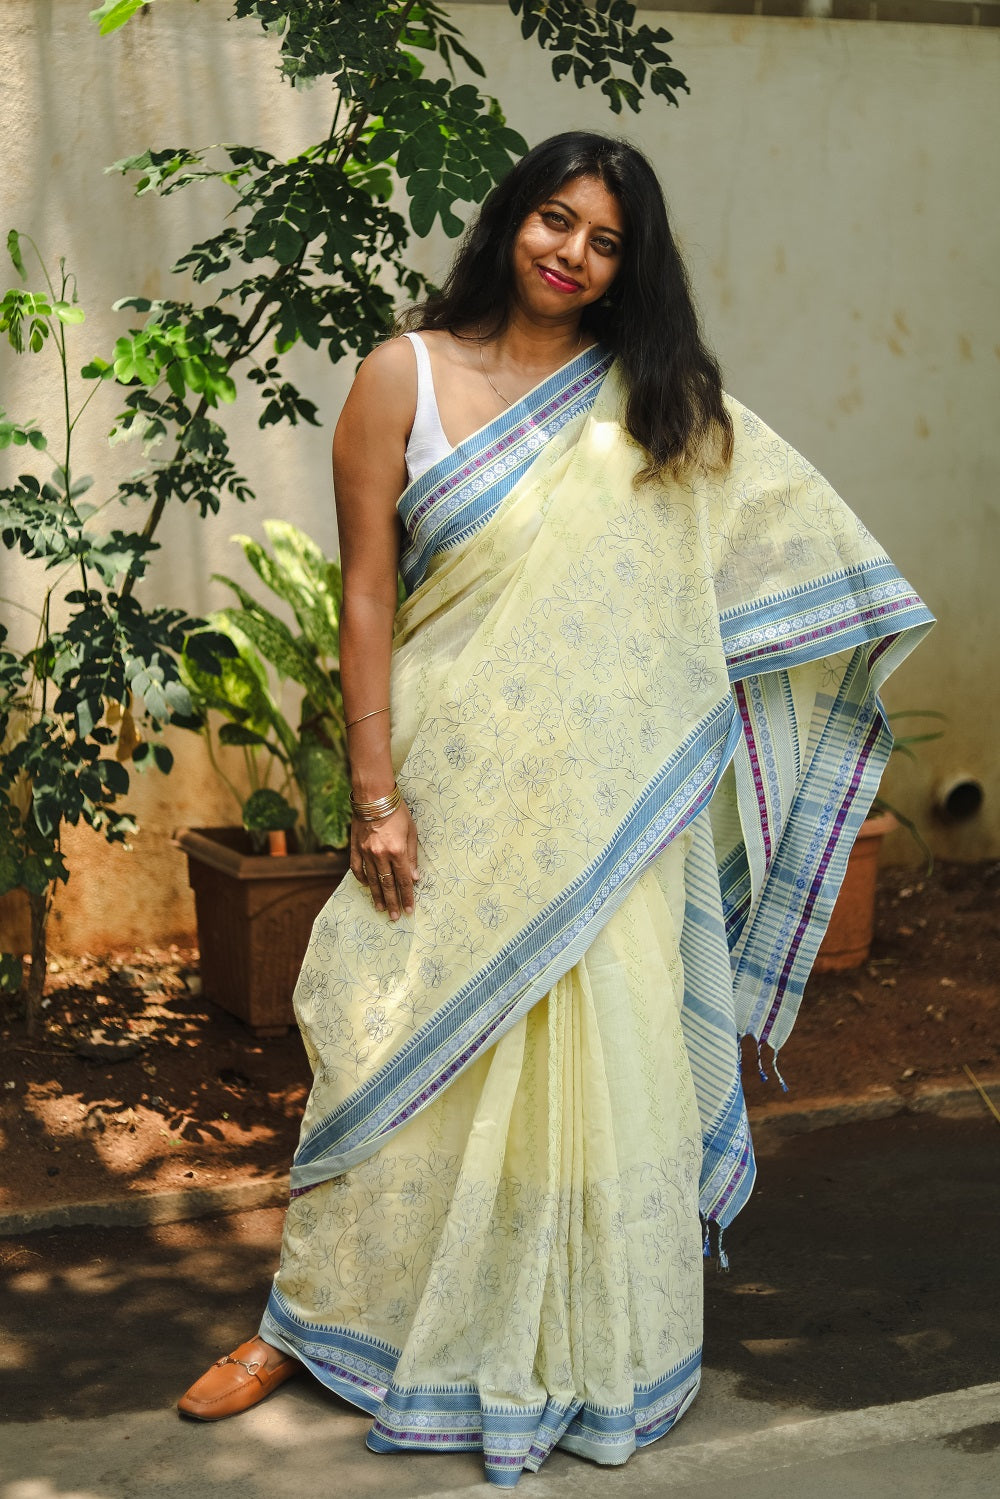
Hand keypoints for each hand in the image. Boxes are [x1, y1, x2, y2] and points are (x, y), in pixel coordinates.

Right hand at [350, 800, 419, 920]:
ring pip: (372, 880)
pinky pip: (357, 869)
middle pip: (387, 885)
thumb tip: (414, 879)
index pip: (403, 880)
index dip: (407, 897)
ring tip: (380, 908)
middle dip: (392, 902)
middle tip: (394, 917)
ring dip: (376, 896)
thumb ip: (412, 857)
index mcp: (397, 851)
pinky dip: (362, 879)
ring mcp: (365, 853)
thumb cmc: (398, 812)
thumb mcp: (412, 833)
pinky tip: (366, 886)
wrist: (374, 797)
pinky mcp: (355, 848)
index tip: (408, 910)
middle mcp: (380, 855)